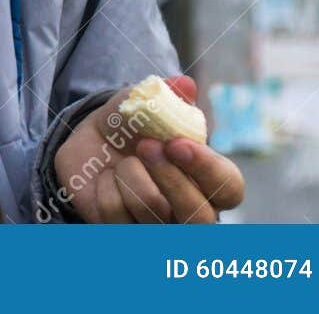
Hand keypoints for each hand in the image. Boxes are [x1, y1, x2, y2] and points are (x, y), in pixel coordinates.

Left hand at [51, 75, 245, 222]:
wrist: (88, 143)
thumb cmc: (132, 127)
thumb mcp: (145, 103)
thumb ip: (167, 94)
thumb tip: (184, 84)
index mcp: (210, 180)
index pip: (229, 188)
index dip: (207, 169)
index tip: (178, 143)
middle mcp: (192, 212)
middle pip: (199, 217)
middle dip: (169, 177)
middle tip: (145, 145)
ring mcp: (159, 228)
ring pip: (153, 212)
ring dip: (130, 174)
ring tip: (123, 160)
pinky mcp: (124, 234)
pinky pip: (116, 216)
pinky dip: (105, 187)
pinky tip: (105, 179)